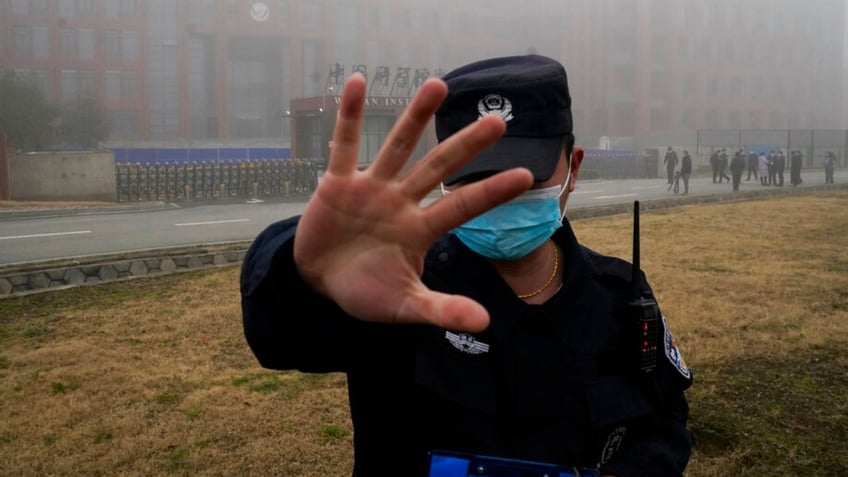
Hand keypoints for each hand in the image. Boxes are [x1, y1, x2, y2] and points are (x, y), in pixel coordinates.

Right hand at [294, 74, 533, 331]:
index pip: (462, 207)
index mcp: (420, 230)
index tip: (525, 175)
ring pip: (396, 146)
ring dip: (416, 117)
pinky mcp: (338, 183)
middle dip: (467, 146)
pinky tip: (356, 82)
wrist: (318, 283)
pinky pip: (343, 144)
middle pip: (439, 167)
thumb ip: (441, 310)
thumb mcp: (403, 306)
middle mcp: (401, 202)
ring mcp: (371, 188)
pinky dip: (347, 115)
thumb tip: (486, 324)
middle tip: (499, 121)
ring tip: (438, 84)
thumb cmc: (365, 292)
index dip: (490, 192)